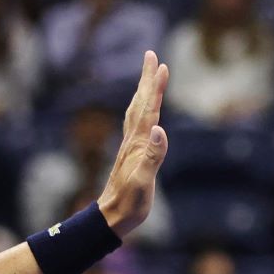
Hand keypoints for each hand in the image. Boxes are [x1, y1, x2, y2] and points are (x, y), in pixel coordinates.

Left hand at [97, 51, 169, 236]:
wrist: (111, 217)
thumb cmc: (129, 203)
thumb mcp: (143, 181)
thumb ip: (153, 156)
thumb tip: (160, 129)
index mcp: (138, 144)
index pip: (149, 109)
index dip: (155, 87)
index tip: (161, 65)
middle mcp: (133, 140)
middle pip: (141, 103)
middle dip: (147, 79)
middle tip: (152, 56)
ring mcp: (131, 147)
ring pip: (137, 111)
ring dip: (143, 91)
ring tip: (148, 76)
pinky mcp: (131, 155)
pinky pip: (136, 124)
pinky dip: (141, 110)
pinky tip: (143, 112)